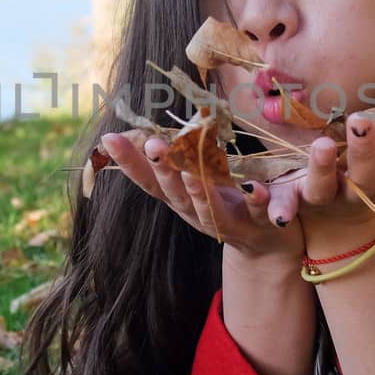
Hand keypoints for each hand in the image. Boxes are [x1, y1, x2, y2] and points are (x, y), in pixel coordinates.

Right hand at [99, 131, 302, 260]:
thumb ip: (171, 158)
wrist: (264, 245)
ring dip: (198, 189)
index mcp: (180, 200)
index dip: (129, 163)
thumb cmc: (223, 203)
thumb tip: (134, 129)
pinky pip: (258, 213)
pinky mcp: (259, 226)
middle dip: (164, 170)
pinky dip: (256, 201)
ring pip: (209, 208)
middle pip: (175, 194)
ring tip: (191, 170)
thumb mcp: (193, 179)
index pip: (149, 181)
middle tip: (153, 145)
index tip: (109, 139)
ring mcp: (227, 223)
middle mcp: (197, 214)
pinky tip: (255, 187)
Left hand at [270, 105, 374, 254]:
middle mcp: (361, 193)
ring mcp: (328, 198)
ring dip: (322, 168)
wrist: (338, 213)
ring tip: (322, 144)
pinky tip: (263, 192)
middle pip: (368, 179)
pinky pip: (287, 203)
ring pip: (325, 189)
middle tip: (362, 122)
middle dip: (366, 151)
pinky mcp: (298, 199)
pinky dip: (279, 205)